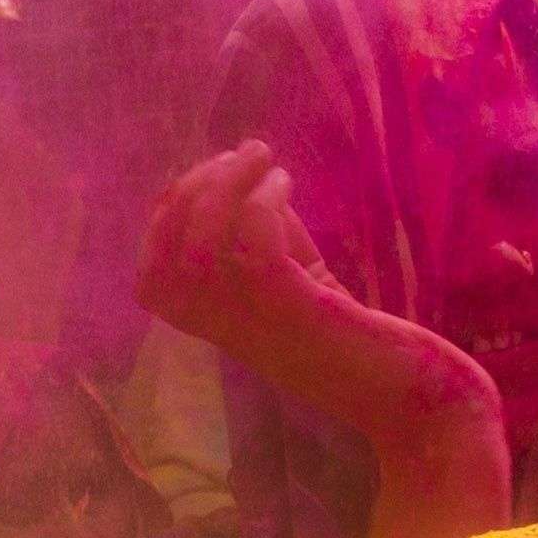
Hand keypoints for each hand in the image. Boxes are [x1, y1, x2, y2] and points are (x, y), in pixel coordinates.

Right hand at [138, 143, 357, 384]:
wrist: (387, 382)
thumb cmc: (336, 329)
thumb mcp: (284, 275)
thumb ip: (257, 234)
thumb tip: (244, 179)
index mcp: (202, 324)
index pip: (150, 270)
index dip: (169, 210)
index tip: (209, 172)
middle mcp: (211, 326)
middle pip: (168, 246)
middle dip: (195, 185)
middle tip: (241, 154)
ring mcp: (243, 316)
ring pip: (203, 236)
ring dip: (228, 180)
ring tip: (261, 156)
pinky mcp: (284, 303)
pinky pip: (253, 235)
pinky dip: (264, 197)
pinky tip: (284, 183)